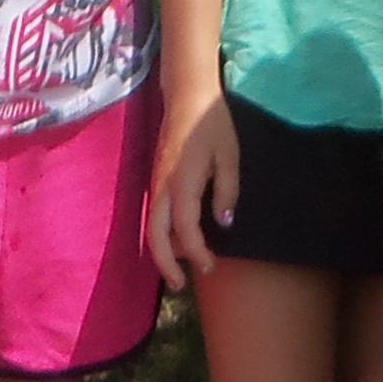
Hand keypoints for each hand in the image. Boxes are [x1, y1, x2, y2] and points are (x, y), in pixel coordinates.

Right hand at [148, 81, 234, 286]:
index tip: (211, 267)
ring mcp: (156, 183)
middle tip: (181, 286)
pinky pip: (155, 214)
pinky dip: (162, 234)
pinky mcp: (156, 179)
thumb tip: (224, 225)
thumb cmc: (213, 123)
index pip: (185, 229)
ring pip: (152, 227)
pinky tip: (178, 242)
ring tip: (180, 270)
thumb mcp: (230, 156)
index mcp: (182, 182)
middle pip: (156, 236)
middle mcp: (163, 186)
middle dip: (166, 264)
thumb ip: (227, 192)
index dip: (197, 252)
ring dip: (162, 252)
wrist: (187, 96)